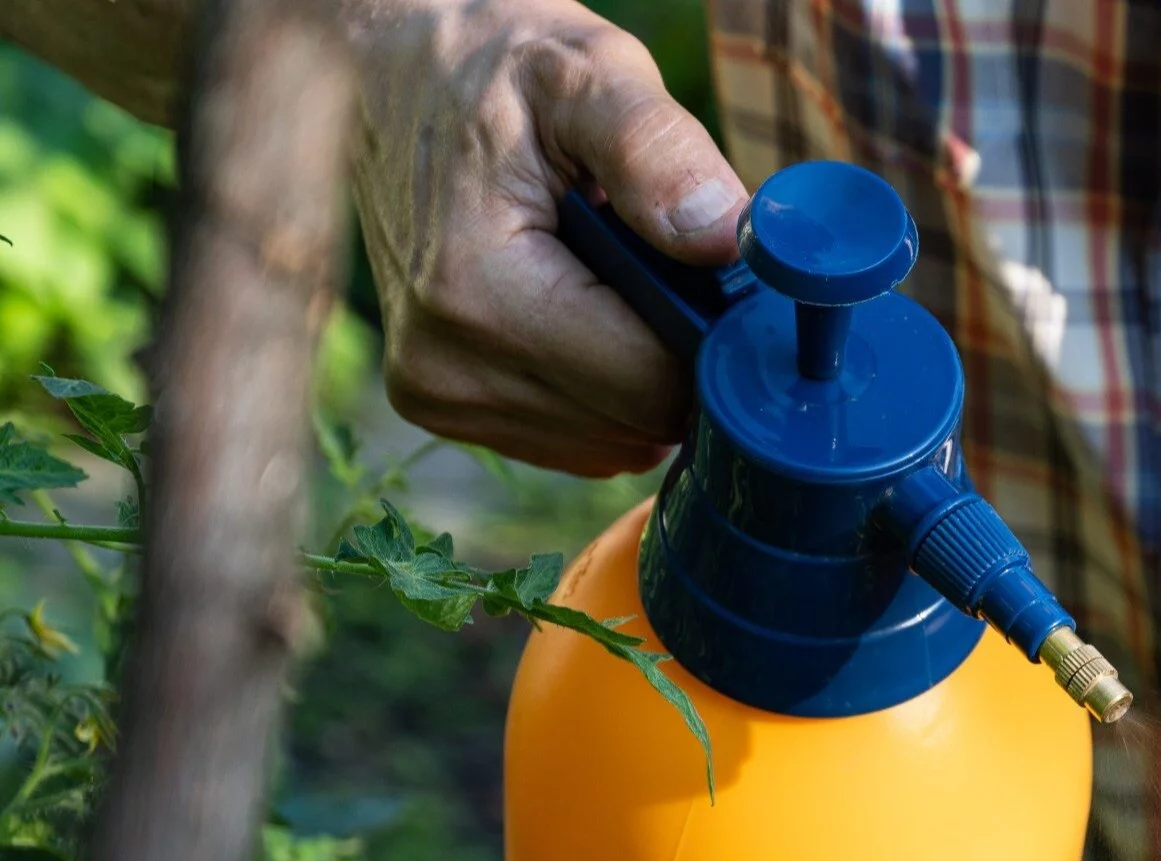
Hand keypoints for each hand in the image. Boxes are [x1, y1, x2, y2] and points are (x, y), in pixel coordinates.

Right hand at [345, 0, 747, 472]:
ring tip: (609, 276)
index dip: (711, 339)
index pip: (652, 385)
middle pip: (638, 421)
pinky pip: (577, 437)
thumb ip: (658, 151)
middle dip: (675, 351)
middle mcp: (445, 365)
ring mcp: (438, 395)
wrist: (383, 72)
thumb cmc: (491, 66)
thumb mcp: (584, 73)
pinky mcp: (442, 406)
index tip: (718, 278)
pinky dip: (602, 388)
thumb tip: (723, 237)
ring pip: (614, 440)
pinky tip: (580, 309)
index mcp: (476, 292)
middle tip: (662, 264)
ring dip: (639, 372)